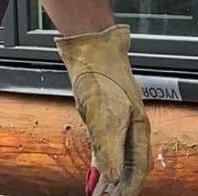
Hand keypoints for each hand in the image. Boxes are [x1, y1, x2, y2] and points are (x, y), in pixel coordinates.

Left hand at [56, 25, 150, 195]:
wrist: (89, 46)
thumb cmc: (101, 75)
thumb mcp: (104, 116)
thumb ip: (108, 148)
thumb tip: (110, 178)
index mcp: (138, 127)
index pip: (137, 167)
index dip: (128, 186)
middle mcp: (130, 125)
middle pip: (128, 163)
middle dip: (117, 184)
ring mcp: (116, 118)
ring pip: (115, 155)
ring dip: (107, 175)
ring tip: (97, 191)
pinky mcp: (101, 112)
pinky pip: (104, 143)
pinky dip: (99, 159)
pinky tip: (93, 170)